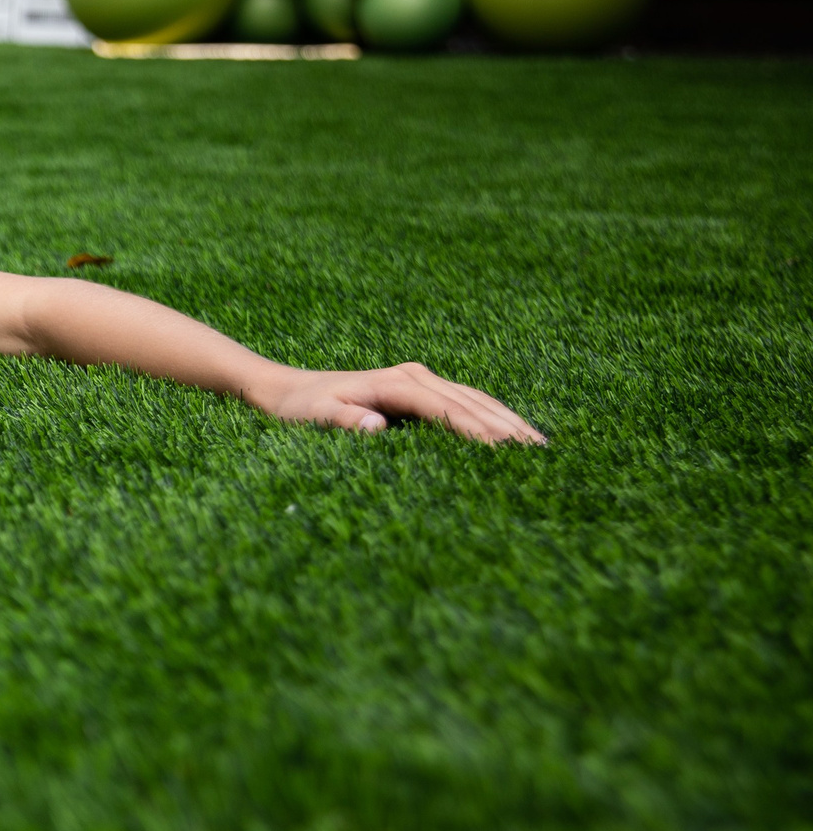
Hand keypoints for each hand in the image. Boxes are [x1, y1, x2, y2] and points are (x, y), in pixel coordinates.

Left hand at [253, 362, 545, 444]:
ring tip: (541, 447)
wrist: (286, 390)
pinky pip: (465, 402)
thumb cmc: (300, 409)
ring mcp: (420, 379)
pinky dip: (492, 417)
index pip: (447, 409)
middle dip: (508, 426)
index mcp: (395, 383)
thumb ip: (343, 422)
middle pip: (472, 401)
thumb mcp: (314, 418)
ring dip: (508, 420)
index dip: (478, 430)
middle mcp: (414, 376)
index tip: (507, 452)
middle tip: (544, 454)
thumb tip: (377, 428)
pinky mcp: (419, 389)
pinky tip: (512, 435)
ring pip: (476, 399)